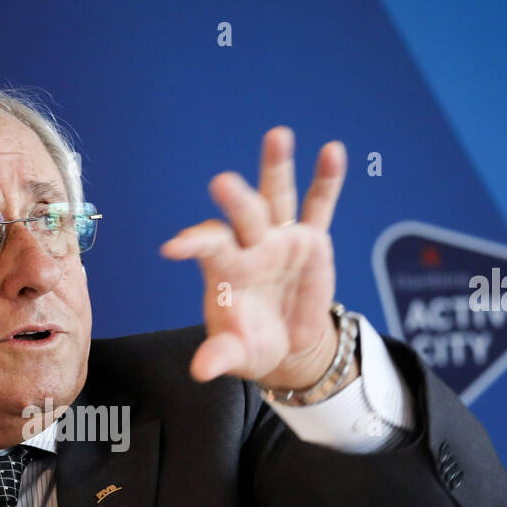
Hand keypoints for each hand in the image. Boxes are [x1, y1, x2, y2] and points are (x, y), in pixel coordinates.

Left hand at [160, 127, 347, 389]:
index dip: (192, 244)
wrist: (287, 346)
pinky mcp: (312, 241)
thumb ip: (219, 356)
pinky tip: (333, 151)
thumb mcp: (236, 355)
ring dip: (276, 167)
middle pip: (242, 216)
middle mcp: (250, 245)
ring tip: (277, 135)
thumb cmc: (251, 346)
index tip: (173, 247)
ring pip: (277, 197)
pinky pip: (320, 207)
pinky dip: (327, 180)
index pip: (207, 248)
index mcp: (225, 269)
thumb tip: (200, 371)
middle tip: (222, 182)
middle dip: (234, 199)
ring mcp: (281, 238)